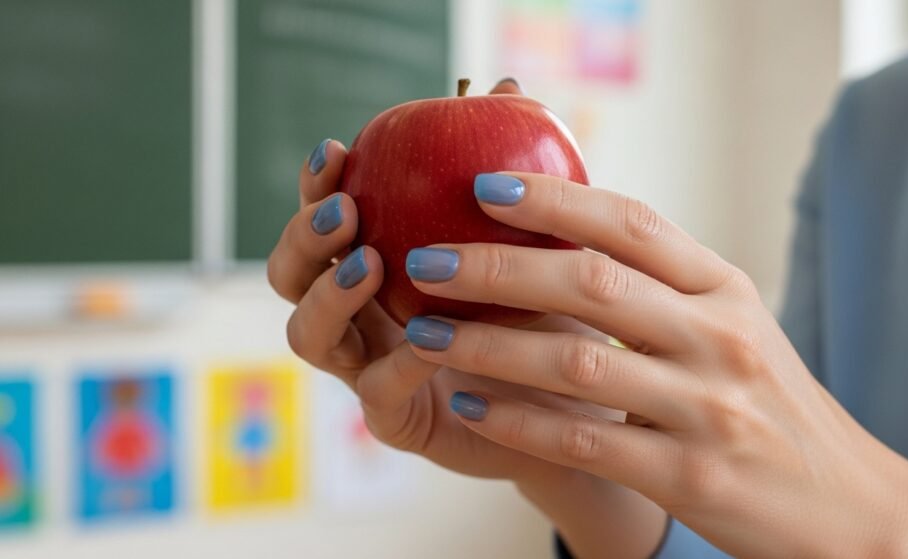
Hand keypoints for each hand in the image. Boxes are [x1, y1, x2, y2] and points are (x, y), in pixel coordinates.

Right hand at [267, 82, 667, 558]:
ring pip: (309, 337)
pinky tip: (431, 338)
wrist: (580, 398)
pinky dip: (400, 359)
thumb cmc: (551, 307)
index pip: (327, 218)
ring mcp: (370, 367)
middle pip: (290, 276)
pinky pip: (377, 391)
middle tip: (346, 211)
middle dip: (303, 237)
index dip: (317, 183)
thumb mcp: (537, 234)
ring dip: (329, 296)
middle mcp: (362, 313)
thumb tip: (507, 86)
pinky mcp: (398, 419)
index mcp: (380, 263)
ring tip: (368, 264)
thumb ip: (509, 168)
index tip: (338, 150)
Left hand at [405, 172, 907, 557]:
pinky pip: (584, 441)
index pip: (633, 224)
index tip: (484, 186)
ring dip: (488, 345)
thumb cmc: (773, 408)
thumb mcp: (735, 329)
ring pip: (575, 362)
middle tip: (426, 258)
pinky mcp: (690, 476)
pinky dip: (519, 421)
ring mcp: (706, 409)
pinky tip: (470, 403)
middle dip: (497, 268)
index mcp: (726, 291)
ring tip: (423, 332)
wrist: (851, 508)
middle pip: (592, 282)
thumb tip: (568, 235)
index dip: (556, 200)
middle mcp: (719, 339)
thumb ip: (666, 286)